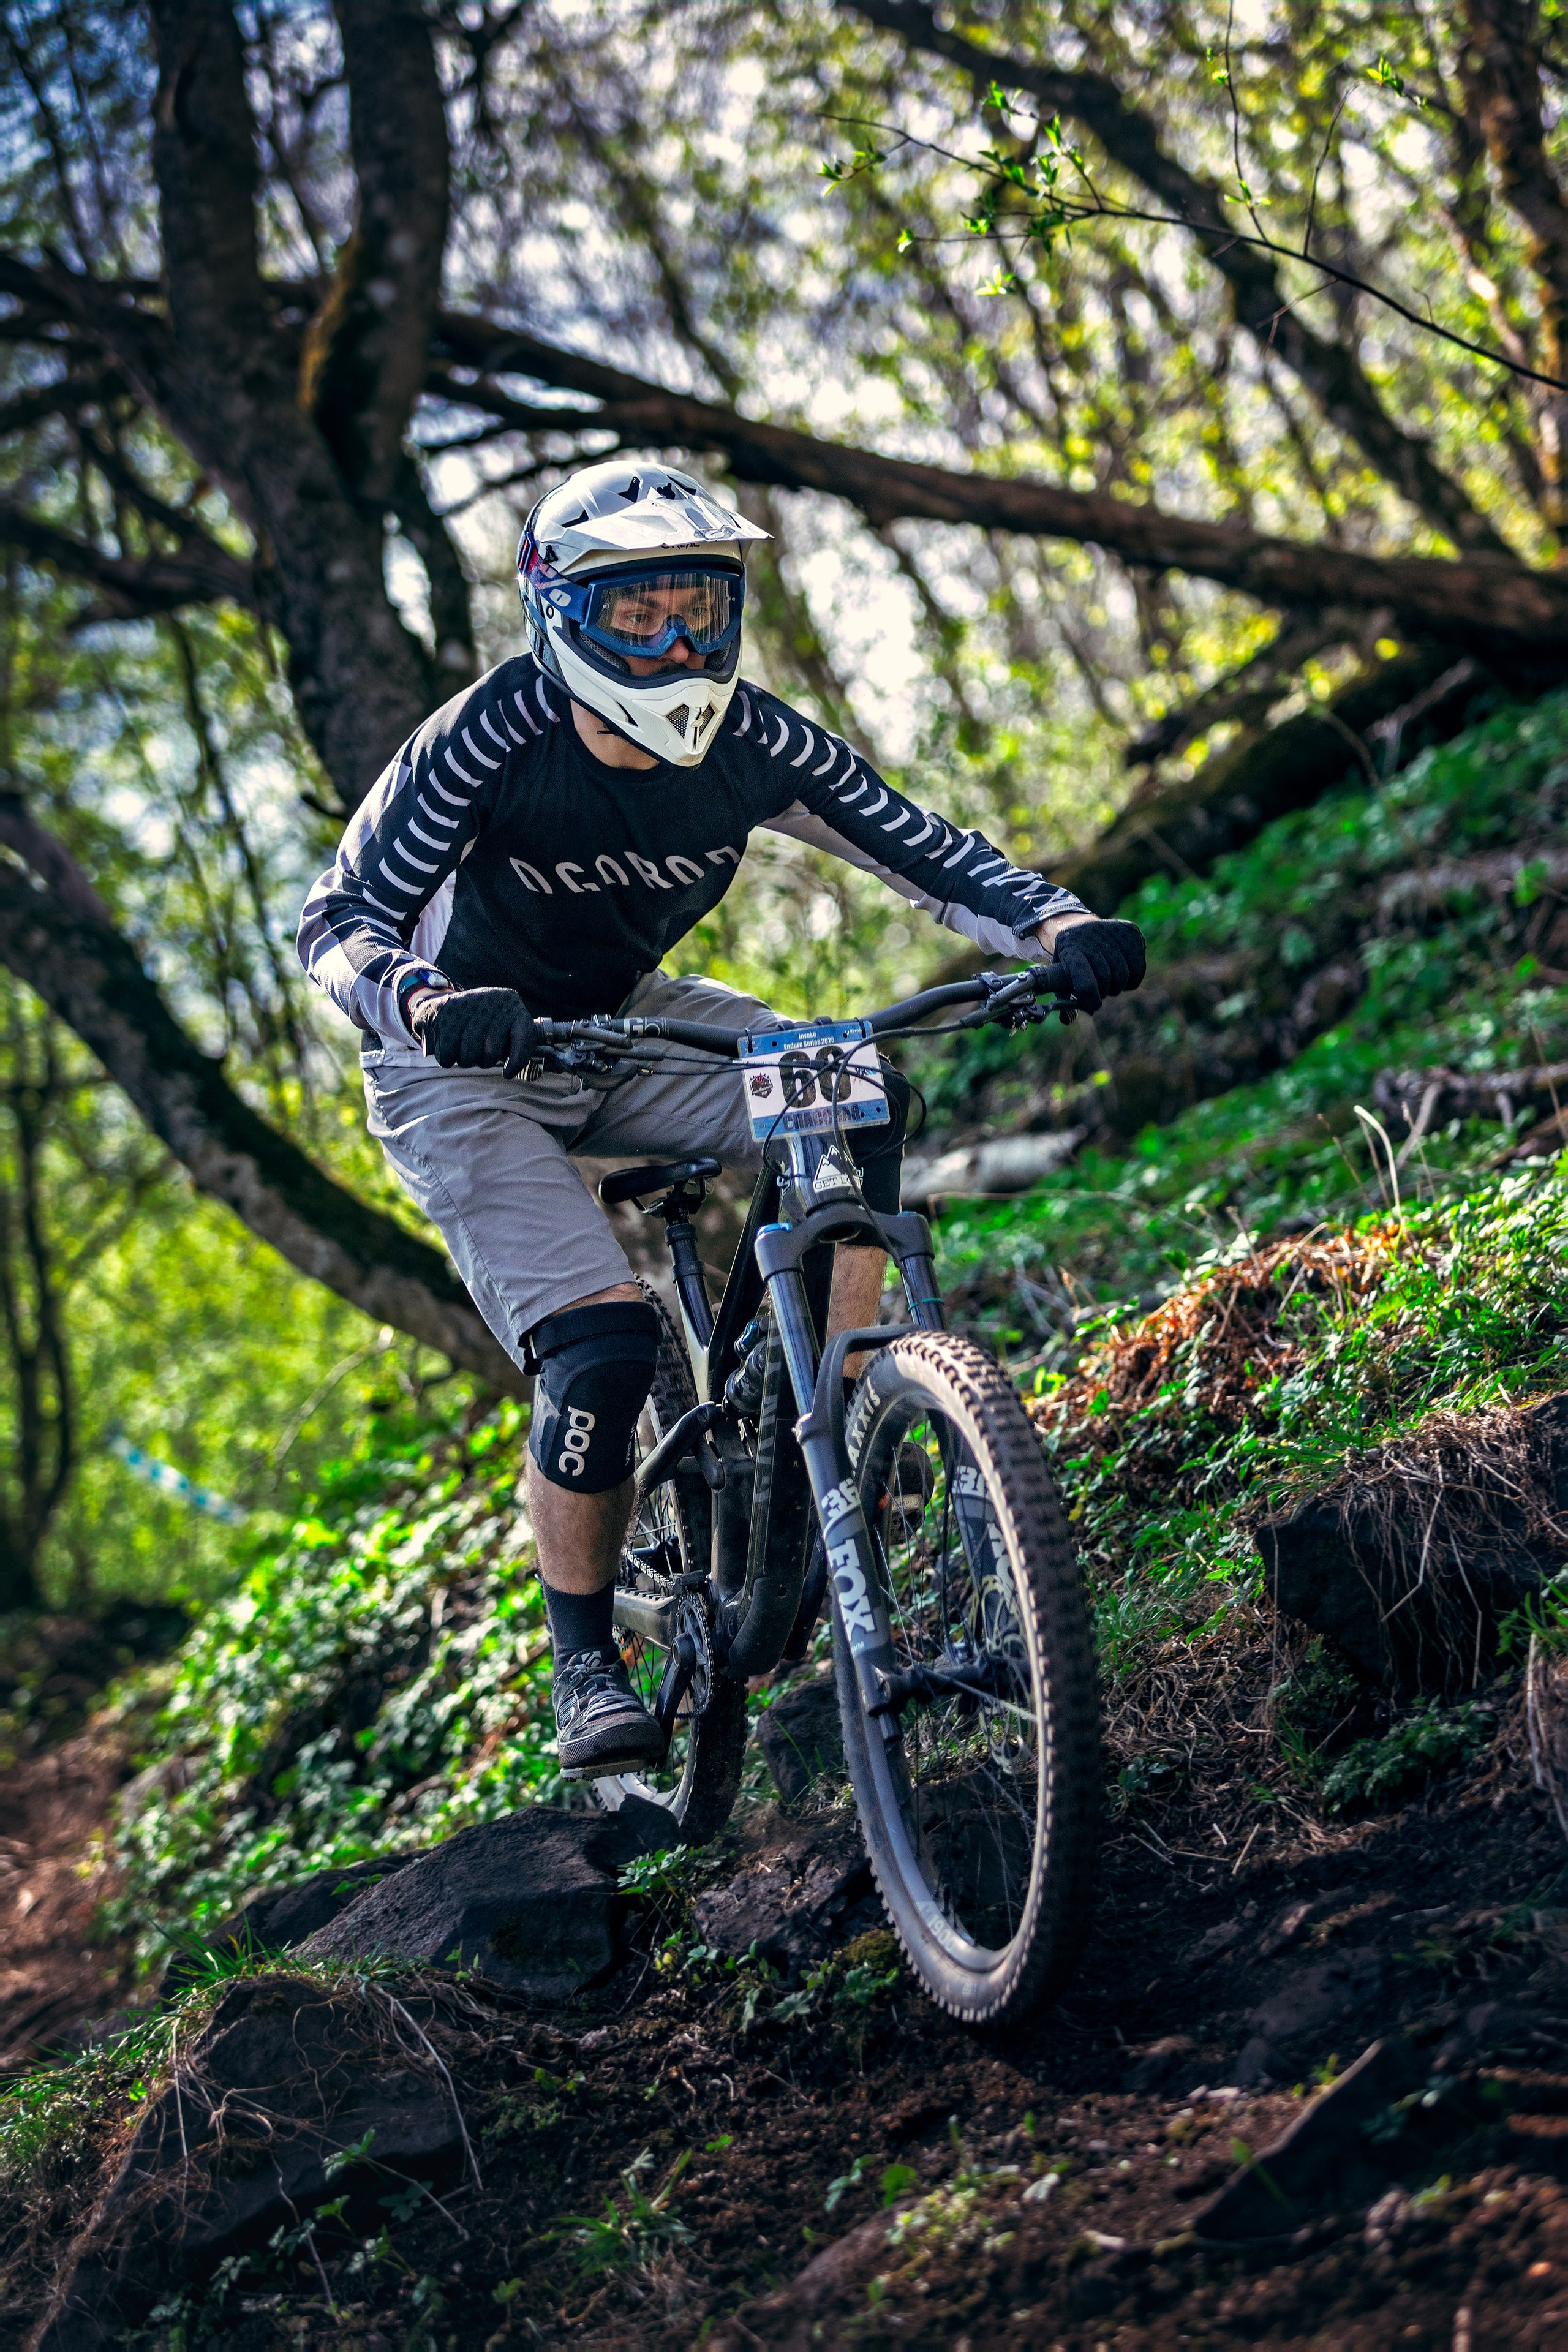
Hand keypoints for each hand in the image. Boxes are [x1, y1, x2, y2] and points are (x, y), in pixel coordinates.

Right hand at [410, 986, 536, 1076]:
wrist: (444, 1005)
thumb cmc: (481, 1022)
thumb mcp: (503, 1025)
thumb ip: (514, 1043)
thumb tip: (515, 1068)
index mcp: (511, 1003)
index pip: (524, 1037)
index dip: (517, 1061)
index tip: (508, 1072)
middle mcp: (492, 1001)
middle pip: (492, 1053)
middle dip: (484, 1059)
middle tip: (477, 1049)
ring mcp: (466, 1005)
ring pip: (469, 1057)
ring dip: (465, 1059)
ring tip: (462, 1044)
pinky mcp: (443, 1013)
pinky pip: (448, 1055)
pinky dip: (447, 1057)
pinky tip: (448, 1042)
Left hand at [1048, 918, 1146, 1013]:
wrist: (1083, 928)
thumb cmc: (1071, 959)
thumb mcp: (1061, 976)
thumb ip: (1064, 1001)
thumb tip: (1068, 1019)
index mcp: (1069, 948)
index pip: (1084, 980)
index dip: (1090, 998)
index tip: (1093, 1005)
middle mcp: (1091, 937)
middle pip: (1106, 980)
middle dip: (1104, 990)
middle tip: (1099, 987)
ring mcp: (1113, 931)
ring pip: (1123, 976)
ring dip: (1117, 985)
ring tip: (1109, 977)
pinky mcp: (1131, 931)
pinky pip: (1139, 970)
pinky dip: (1132, 978)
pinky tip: (1122, 970)